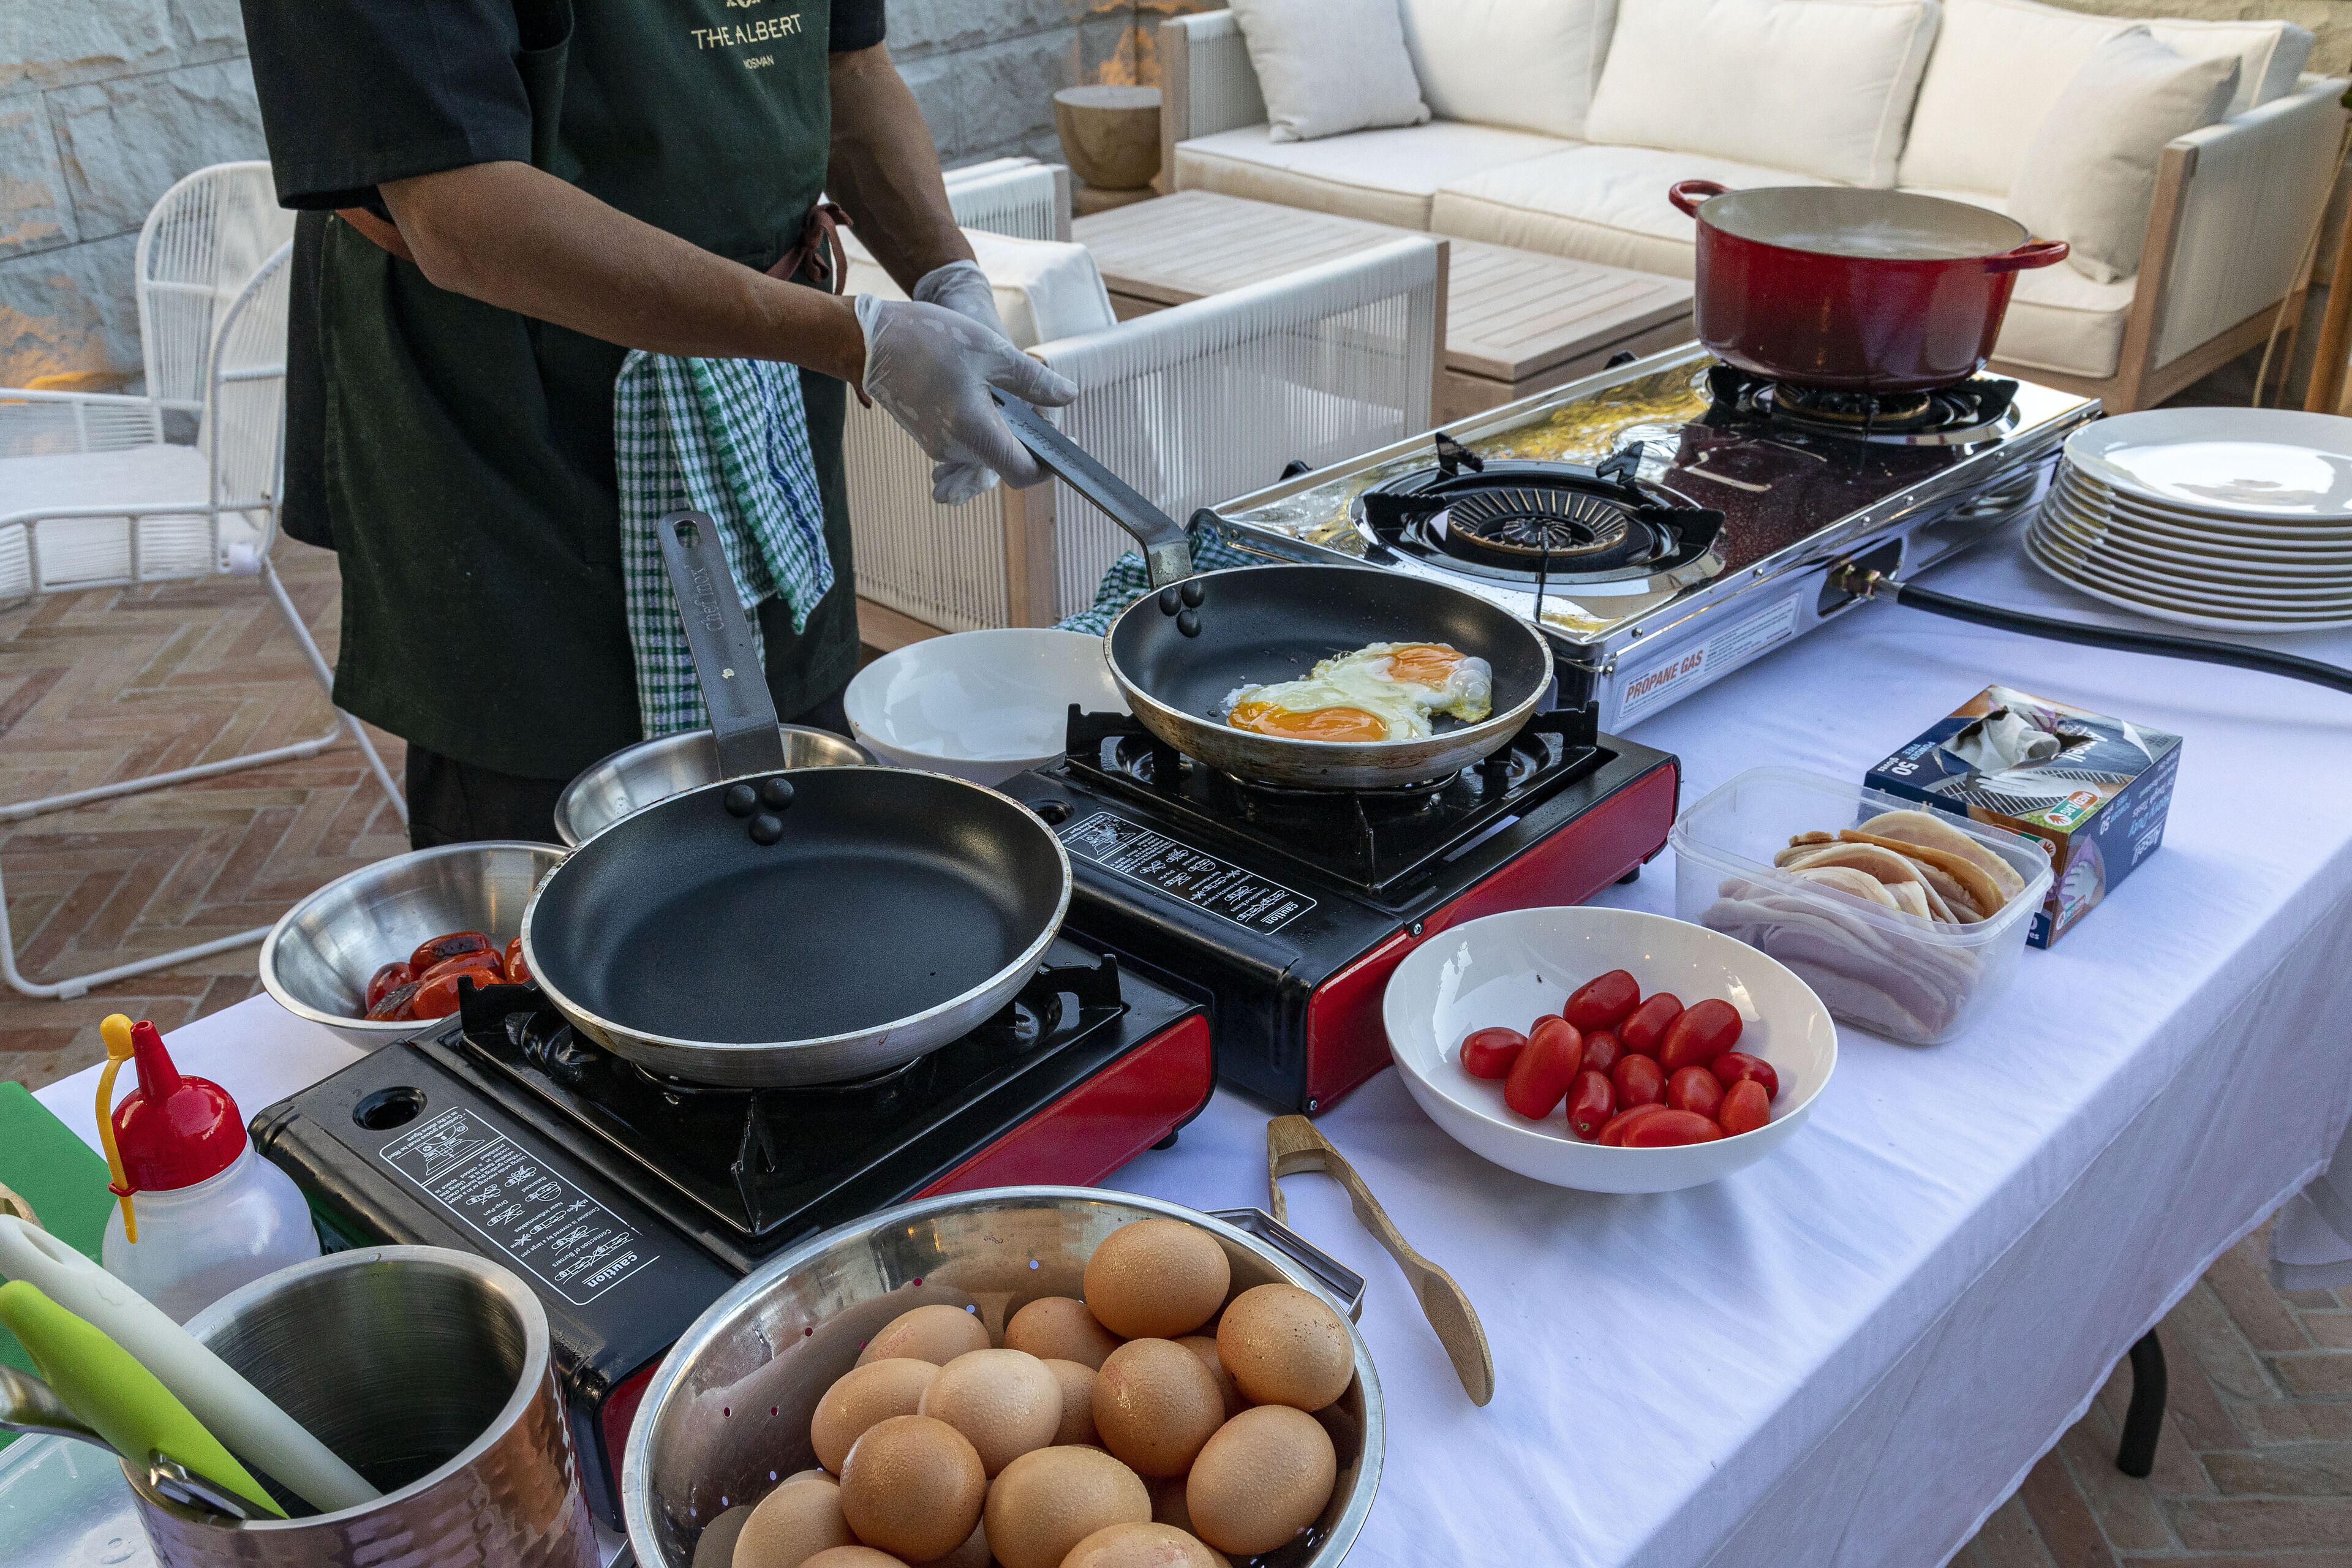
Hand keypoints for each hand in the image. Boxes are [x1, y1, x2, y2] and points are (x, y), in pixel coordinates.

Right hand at [856, 279, 1076, 505]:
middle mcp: (955, 449)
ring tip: (1005, 387)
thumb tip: (1068, 397)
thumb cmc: (929, 340)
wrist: (867, 339)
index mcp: (975, 433)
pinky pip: (966, 441)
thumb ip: (1034, 381)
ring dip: (1005, 428)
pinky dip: (983, 424)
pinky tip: (982, 391)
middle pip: (1007, 461)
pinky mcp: (928, 436)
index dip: (1050, 464)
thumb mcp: (992, 352)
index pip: (1024, 473)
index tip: (1065, 441)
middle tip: (1038, 399)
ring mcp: (938, 446)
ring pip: (987, 450)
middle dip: (1029, 438)